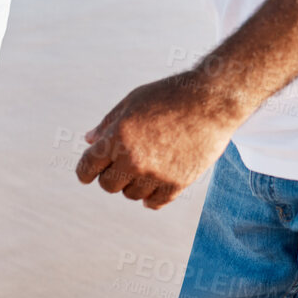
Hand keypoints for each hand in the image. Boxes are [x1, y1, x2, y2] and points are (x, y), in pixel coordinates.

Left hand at [76, 73, 241, 209]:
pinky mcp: (176, 184)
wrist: (212, 101)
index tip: (89, 173)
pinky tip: (155, 183)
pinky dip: (151, 196)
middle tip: (124, 162)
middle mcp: (133, 159)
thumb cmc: (170, 95)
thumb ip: (108, 123)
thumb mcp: (133, 100)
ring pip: (131, 195)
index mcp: (118, 137)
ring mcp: (155, 174)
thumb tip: (88, 141)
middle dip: (112, 175)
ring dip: (134, 183)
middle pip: (108, 185)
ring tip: (147, 164)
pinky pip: (154, 203)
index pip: (87, 168)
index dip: (86, 171)